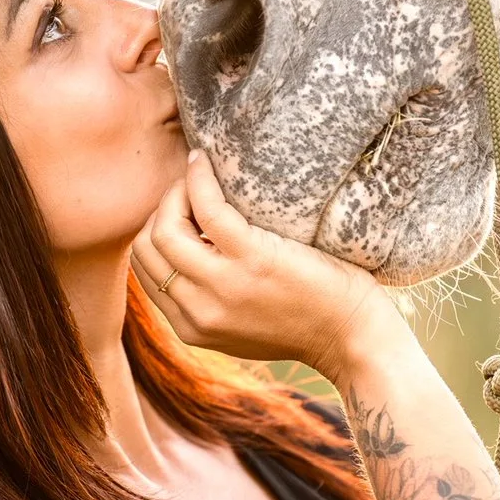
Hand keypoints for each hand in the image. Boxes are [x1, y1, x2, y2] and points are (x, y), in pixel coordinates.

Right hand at [130, 151, 400, 381]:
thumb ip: (212, 297)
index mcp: (192, 327)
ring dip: (176, 192)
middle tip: (188, 190)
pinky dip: (200, 178)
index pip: (146, 270)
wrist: (354, 337)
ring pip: (165, 228)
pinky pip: (207, 207)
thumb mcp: (243, 322)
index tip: (180, 210)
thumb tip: (196, 246)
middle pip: (147, 247)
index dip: (156, 232)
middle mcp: (198, 311)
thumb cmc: (310, 319)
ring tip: (197, 175)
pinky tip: (205, 162)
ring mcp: (223, 286)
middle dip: (161, 211)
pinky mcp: (252, 259)